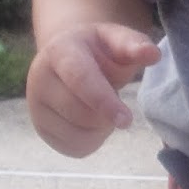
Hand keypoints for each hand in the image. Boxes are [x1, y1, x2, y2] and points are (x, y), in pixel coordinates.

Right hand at [26, 22, 161, 156]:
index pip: (80, 80)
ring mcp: (35, 106)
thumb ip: (134, 45)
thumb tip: (153, 54)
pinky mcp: (41, 129)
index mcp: (59, 51)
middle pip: (81, 113)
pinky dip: (92, 141)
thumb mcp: (116, 40)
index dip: (104, 102)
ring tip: (99, 107)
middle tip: (114, 98)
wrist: (70, 61)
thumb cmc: (99, 51)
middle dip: (106, 114)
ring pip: (78, 135)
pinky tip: (91, 122)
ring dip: (100, 129)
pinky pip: (74, 148)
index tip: (126, 120)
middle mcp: (39, 78)